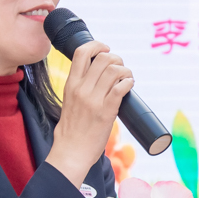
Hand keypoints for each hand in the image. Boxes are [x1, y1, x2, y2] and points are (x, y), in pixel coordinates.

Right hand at [45, 41, 132, 185]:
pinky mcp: (106, 112)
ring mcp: (93, 100)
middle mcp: (81, 89)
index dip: (97, 45)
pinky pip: (120, 88)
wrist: (70, 152)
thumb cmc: (71, 130)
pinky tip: (129, 87)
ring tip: (127, 79)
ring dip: (126, 71)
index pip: (81, 52)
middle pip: (103, 58)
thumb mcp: (69, 101)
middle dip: (116, 59)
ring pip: (114, 70)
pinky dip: (128, 83)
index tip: (105, 49)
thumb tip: (97, 77)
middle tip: (121, 68)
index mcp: (71, 84)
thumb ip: (80, 88)